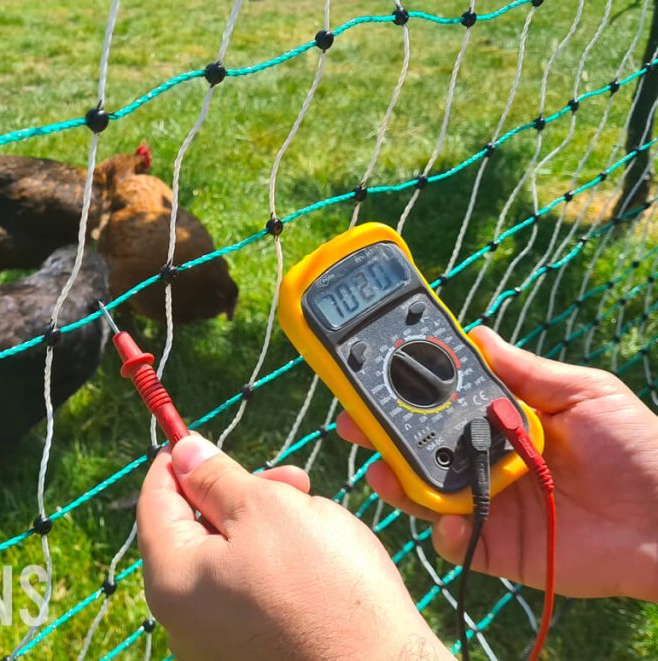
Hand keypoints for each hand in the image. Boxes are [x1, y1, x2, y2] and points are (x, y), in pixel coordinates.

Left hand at [137, 433, 450, 659]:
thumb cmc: (327, 591)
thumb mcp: (268, 509)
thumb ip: (217, 477)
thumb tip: (185, 451)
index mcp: (172, 579)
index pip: (154, 502)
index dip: (178, 462)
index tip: (200, 440)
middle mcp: (182, 619)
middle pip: (194, 531)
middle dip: (239, 494)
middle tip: (292, 480)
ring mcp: (215, 642)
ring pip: (226, 560)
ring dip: (263, 527)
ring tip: (315, 521)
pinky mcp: (250, 654)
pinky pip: (248, 594)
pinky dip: (274, 567)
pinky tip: (316, 560)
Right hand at [336, 325, 657, 601]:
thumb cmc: (639, 447)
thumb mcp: (582, 391)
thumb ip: (524, 370)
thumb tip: (475, 332)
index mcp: (503, 423)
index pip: (442, 405)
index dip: (407, 392)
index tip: (374, 374)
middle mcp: (489, 462)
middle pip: (422, 449)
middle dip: (382, 436)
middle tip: (353, 422)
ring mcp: (492, 506)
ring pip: (428, 495)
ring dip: (399, 482)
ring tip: (382, 470)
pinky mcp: (501, 548)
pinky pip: (459, 543)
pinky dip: (448, 534)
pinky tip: (453, 520)